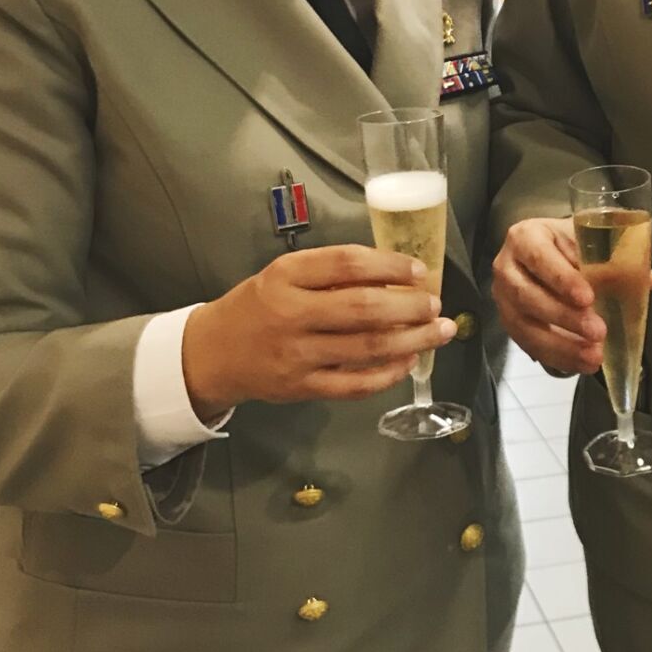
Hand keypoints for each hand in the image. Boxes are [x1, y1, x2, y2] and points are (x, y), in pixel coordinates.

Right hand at [182, 244, 454, 414]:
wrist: (213, 354)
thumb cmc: (257, 307)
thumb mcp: (283, 276)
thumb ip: (330, 273)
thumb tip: (394, 275)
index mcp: (286, 276)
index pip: (347, 264)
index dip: (390, 266)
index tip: (419, 271)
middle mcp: (291, 314)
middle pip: (363, 309)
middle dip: (410, 307)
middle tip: (436, 305)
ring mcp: (297, 355)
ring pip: (367, 348)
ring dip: (412, 341)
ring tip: (438, 332)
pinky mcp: (302, 388)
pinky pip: (355, 384)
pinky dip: (388, 374)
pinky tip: (408, 362)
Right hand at [493, 217, 606, 375]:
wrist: (544, 253)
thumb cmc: (567, 245)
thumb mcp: (588, 241)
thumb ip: (614, 258)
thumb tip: (647, 280)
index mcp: (526, 236)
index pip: (539, 257)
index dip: (562, 279)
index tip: (588, 298)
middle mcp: (508, 266)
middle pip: (528, 295)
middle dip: (565, 317)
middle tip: (598, 331)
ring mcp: (503, 297)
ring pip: (525, 325)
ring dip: (561, 345)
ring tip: (593, 355)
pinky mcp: (509, 323)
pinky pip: (528, 345)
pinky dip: (557, 356)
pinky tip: (581, 363)